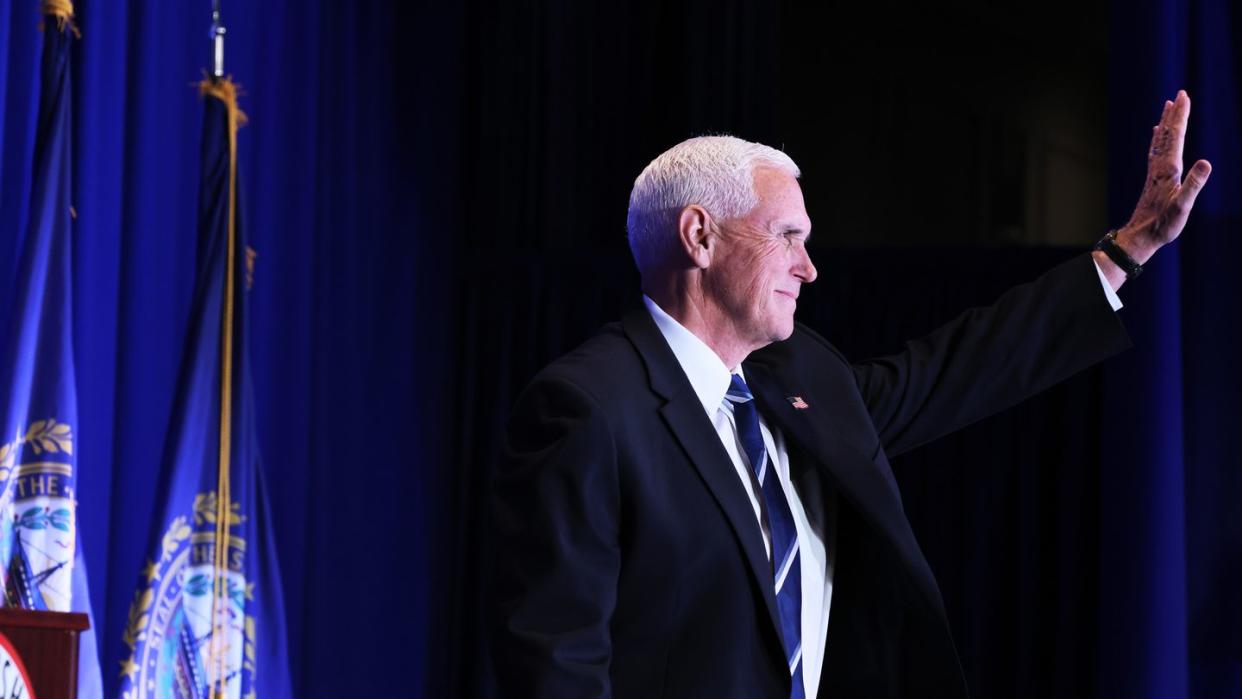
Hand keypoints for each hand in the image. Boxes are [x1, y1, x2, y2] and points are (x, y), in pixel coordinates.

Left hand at [1116, 90, 1211, 263]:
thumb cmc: (1163, 225)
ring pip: (1160, 141)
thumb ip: (1194, 184)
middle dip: (1174, 114)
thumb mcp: (1183, 206)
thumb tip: (1206, 163)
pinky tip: (1157, 135)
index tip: (1184, 96)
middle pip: (1167, 134)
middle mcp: (1159, 167)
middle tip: (1179, 94)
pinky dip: (1158, 140)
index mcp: (1168, 169)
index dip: (1180, 116)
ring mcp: (1154, 173)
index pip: (1176, 136)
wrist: (1140, 237)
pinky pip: (1155, 153)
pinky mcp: (1153, 180)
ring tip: (1168, 107)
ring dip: (1165, 123)